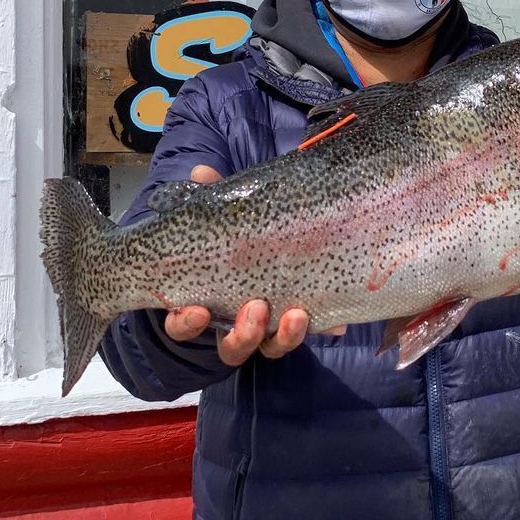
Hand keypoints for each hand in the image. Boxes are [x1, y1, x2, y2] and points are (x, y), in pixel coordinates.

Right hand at [162, 164, 346, 362]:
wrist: (277, 242)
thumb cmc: (236, 236)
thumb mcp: (225, 217)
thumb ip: (212, 198)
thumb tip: (201, 171)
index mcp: (204, 302)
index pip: (183, 324)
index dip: (186, 323)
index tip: (197, 311)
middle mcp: (234, 324)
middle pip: (231, 347)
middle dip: (243, 334)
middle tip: (256, 308)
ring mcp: (269, 328)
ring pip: (269, 348)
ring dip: (282, 337)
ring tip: (295, 314)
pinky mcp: (298, 323)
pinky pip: (311, 333)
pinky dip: (322, 327)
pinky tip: (336, 323)